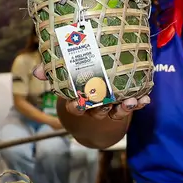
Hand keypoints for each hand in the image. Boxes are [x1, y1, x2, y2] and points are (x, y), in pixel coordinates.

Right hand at [33, 63, 150, 119]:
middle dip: (102, 106)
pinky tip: (145, 99)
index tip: (77, 101)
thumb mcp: (64, 81)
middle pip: (96, 110)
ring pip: (115, 111)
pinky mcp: (122, 109)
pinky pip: (130, 107)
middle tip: (107, 102)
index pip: (74, 106)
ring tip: (131, 101)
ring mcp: (108, 110)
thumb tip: (37, 70)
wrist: (93, 109)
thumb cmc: (76, 88)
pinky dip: (138, 104)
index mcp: (77, 102)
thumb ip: (52, 73)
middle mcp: (92, 109)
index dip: (75, 104)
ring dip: (124, 107)